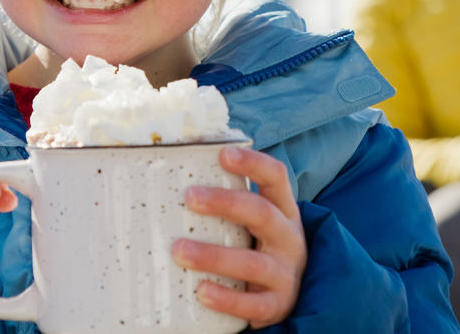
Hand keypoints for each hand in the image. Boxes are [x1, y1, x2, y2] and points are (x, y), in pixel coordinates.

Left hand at [171, 147, 306, 328]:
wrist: (286, 296)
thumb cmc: (258, 247)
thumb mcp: (254, 222)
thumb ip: (228, 203)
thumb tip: (171, 176)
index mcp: (283, 210)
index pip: (275, 176)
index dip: (253, 163)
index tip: (223, 154)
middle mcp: (288, 238)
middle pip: (262, 213)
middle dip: (226, 203)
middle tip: (190, 197)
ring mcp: (285, 274)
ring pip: (253, 263)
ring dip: (214, 255)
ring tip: (180, 251)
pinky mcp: (277, 305)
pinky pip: (254, 304)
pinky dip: (227, 299)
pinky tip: (202, 291)